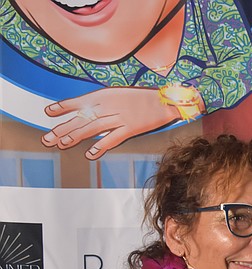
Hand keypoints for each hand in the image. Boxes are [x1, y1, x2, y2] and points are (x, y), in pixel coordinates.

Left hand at [41, 87, 184, 159]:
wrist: (166, 100)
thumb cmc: (144, 98)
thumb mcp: (120, 95)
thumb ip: (105, 102)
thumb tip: (89, 110)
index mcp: (105, 96)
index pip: (79, 102)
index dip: (63, 107)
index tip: (48, 112)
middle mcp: (109, 106)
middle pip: (81, 118)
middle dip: (63, 128)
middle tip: (47, 138)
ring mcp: (120, 118)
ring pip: (93, 128)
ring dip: (76, 136)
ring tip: (62, 144)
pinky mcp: (131, 128)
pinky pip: (113, 138)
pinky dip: (101, 145)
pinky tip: (90, 153)